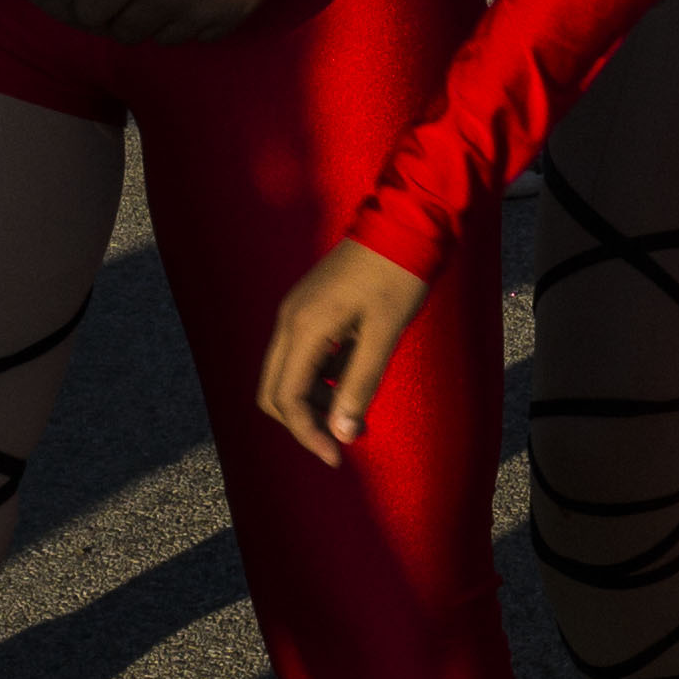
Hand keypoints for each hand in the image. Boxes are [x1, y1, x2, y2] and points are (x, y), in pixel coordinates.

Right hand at [254, 239, 431, 466]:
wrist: (405, 220)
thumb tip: (343, 435)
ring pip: (284, 373)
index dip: (307, 434)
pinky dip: (316, 378)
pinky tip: (350, 382)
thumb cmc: (398, 276)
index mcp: (304, 327)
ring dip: (309, 401)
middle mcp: (289, 320)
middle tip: (340, 442)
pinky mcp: (307, 306)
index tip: (336, 457)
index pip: (286, 397)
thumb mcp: (384, 335)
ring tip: (352, 415)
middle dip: (301, 422)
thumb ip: (359, 384)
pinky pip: (299, 354)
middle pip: (273, 390)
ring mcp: (295, 311)